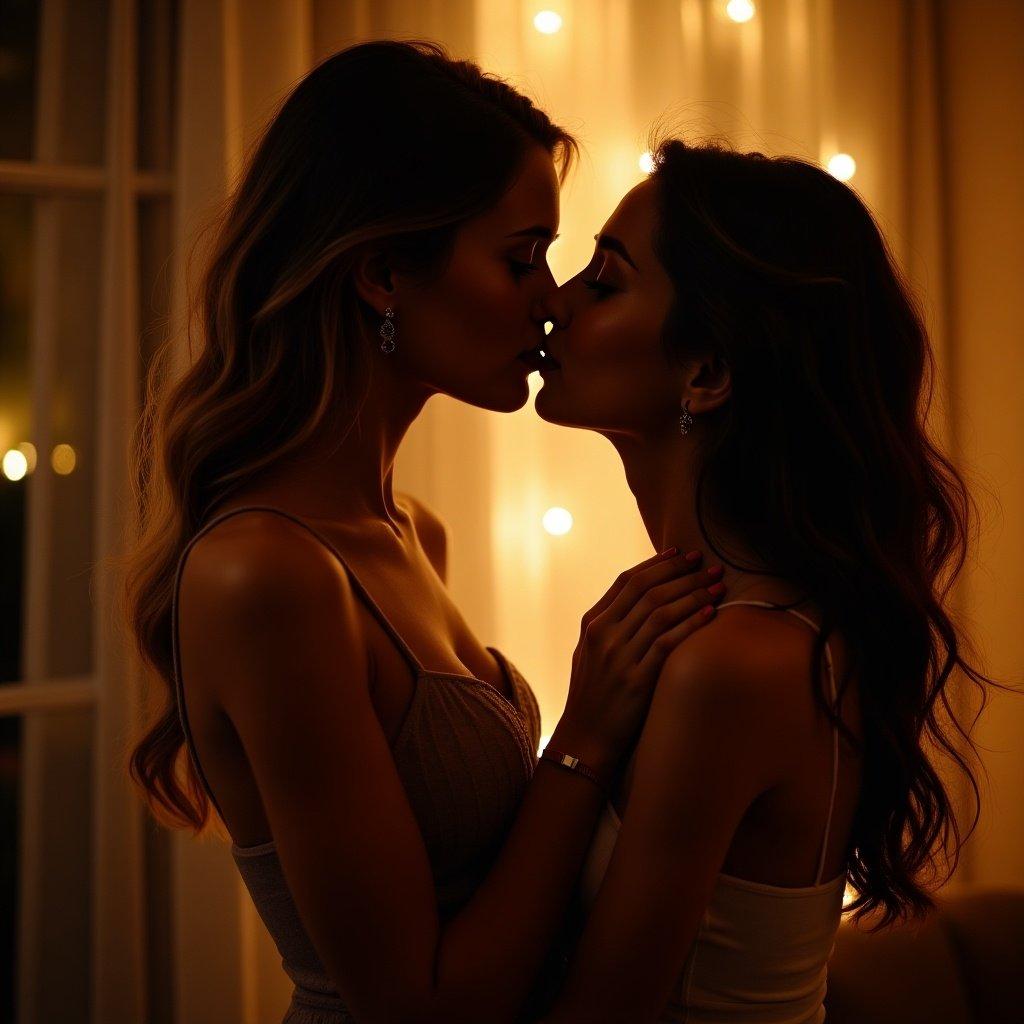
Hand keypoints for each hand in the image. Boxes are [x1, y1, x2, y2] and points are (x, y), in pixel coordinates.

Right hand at [553, 548, 723, 775]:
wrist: (584, 739)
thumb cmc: (592, 695)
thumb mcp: (589, 653)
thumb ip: (610, 625)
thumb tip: (641, 599)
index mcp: (593, 624)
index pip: (628, 581)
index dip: (657, 564)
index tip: (682, 553)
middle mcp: (604, 635)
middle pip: (648, 591)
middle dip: (682, 573)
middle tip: (707, 563)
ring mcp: (619, 657)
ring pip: (660, 611)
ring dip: (693, 593)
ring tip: (716, 584)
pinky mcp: (636, 680)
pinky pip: (668, 642)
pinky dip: (691, 623)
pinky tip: (710, 613)